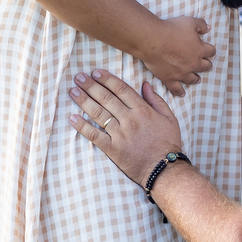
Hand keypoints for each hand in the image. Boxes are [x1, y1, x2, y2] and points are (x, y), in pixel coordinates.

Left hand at [68, 70, 183, 185]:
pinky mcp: (112, 149)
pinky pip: (94, 135)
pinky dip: (82, 126)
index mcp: (143, 110)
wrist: (164, 169)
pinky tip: (72, 117)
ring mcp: (119, 134)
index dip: (107, 79)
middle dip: (91, 86)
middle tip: (78, 77)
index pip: (121, 89)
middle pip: (106, 98)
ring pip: (98, 113)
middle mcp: (129, 120)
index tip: (96, 72)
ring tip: (73, 91)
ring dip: (84, 101)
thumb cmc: (168, 143)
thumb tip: (145, 84)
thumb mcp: (169, 118)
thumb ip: (157, 100)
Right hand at [143, 14, 214, 97]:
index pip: (211, 51)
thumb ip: (202, 25)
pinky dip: (180, 92)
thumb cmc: (172, 29)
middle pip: (204, 66)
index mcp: (199, 50)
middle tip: (207, 65)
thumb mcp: (190, 22)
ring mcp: (182, 73)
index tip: (209, 50)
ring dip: (196, 78)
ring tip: (197, 79)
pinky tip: (182, 94)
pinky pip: (176, 89)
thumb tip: (209, 28)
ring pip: (193, 79)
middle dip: (207, 65)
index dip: (211, 50)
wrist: (153, 40)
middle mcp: (193, 63)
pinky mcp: (170, 78)